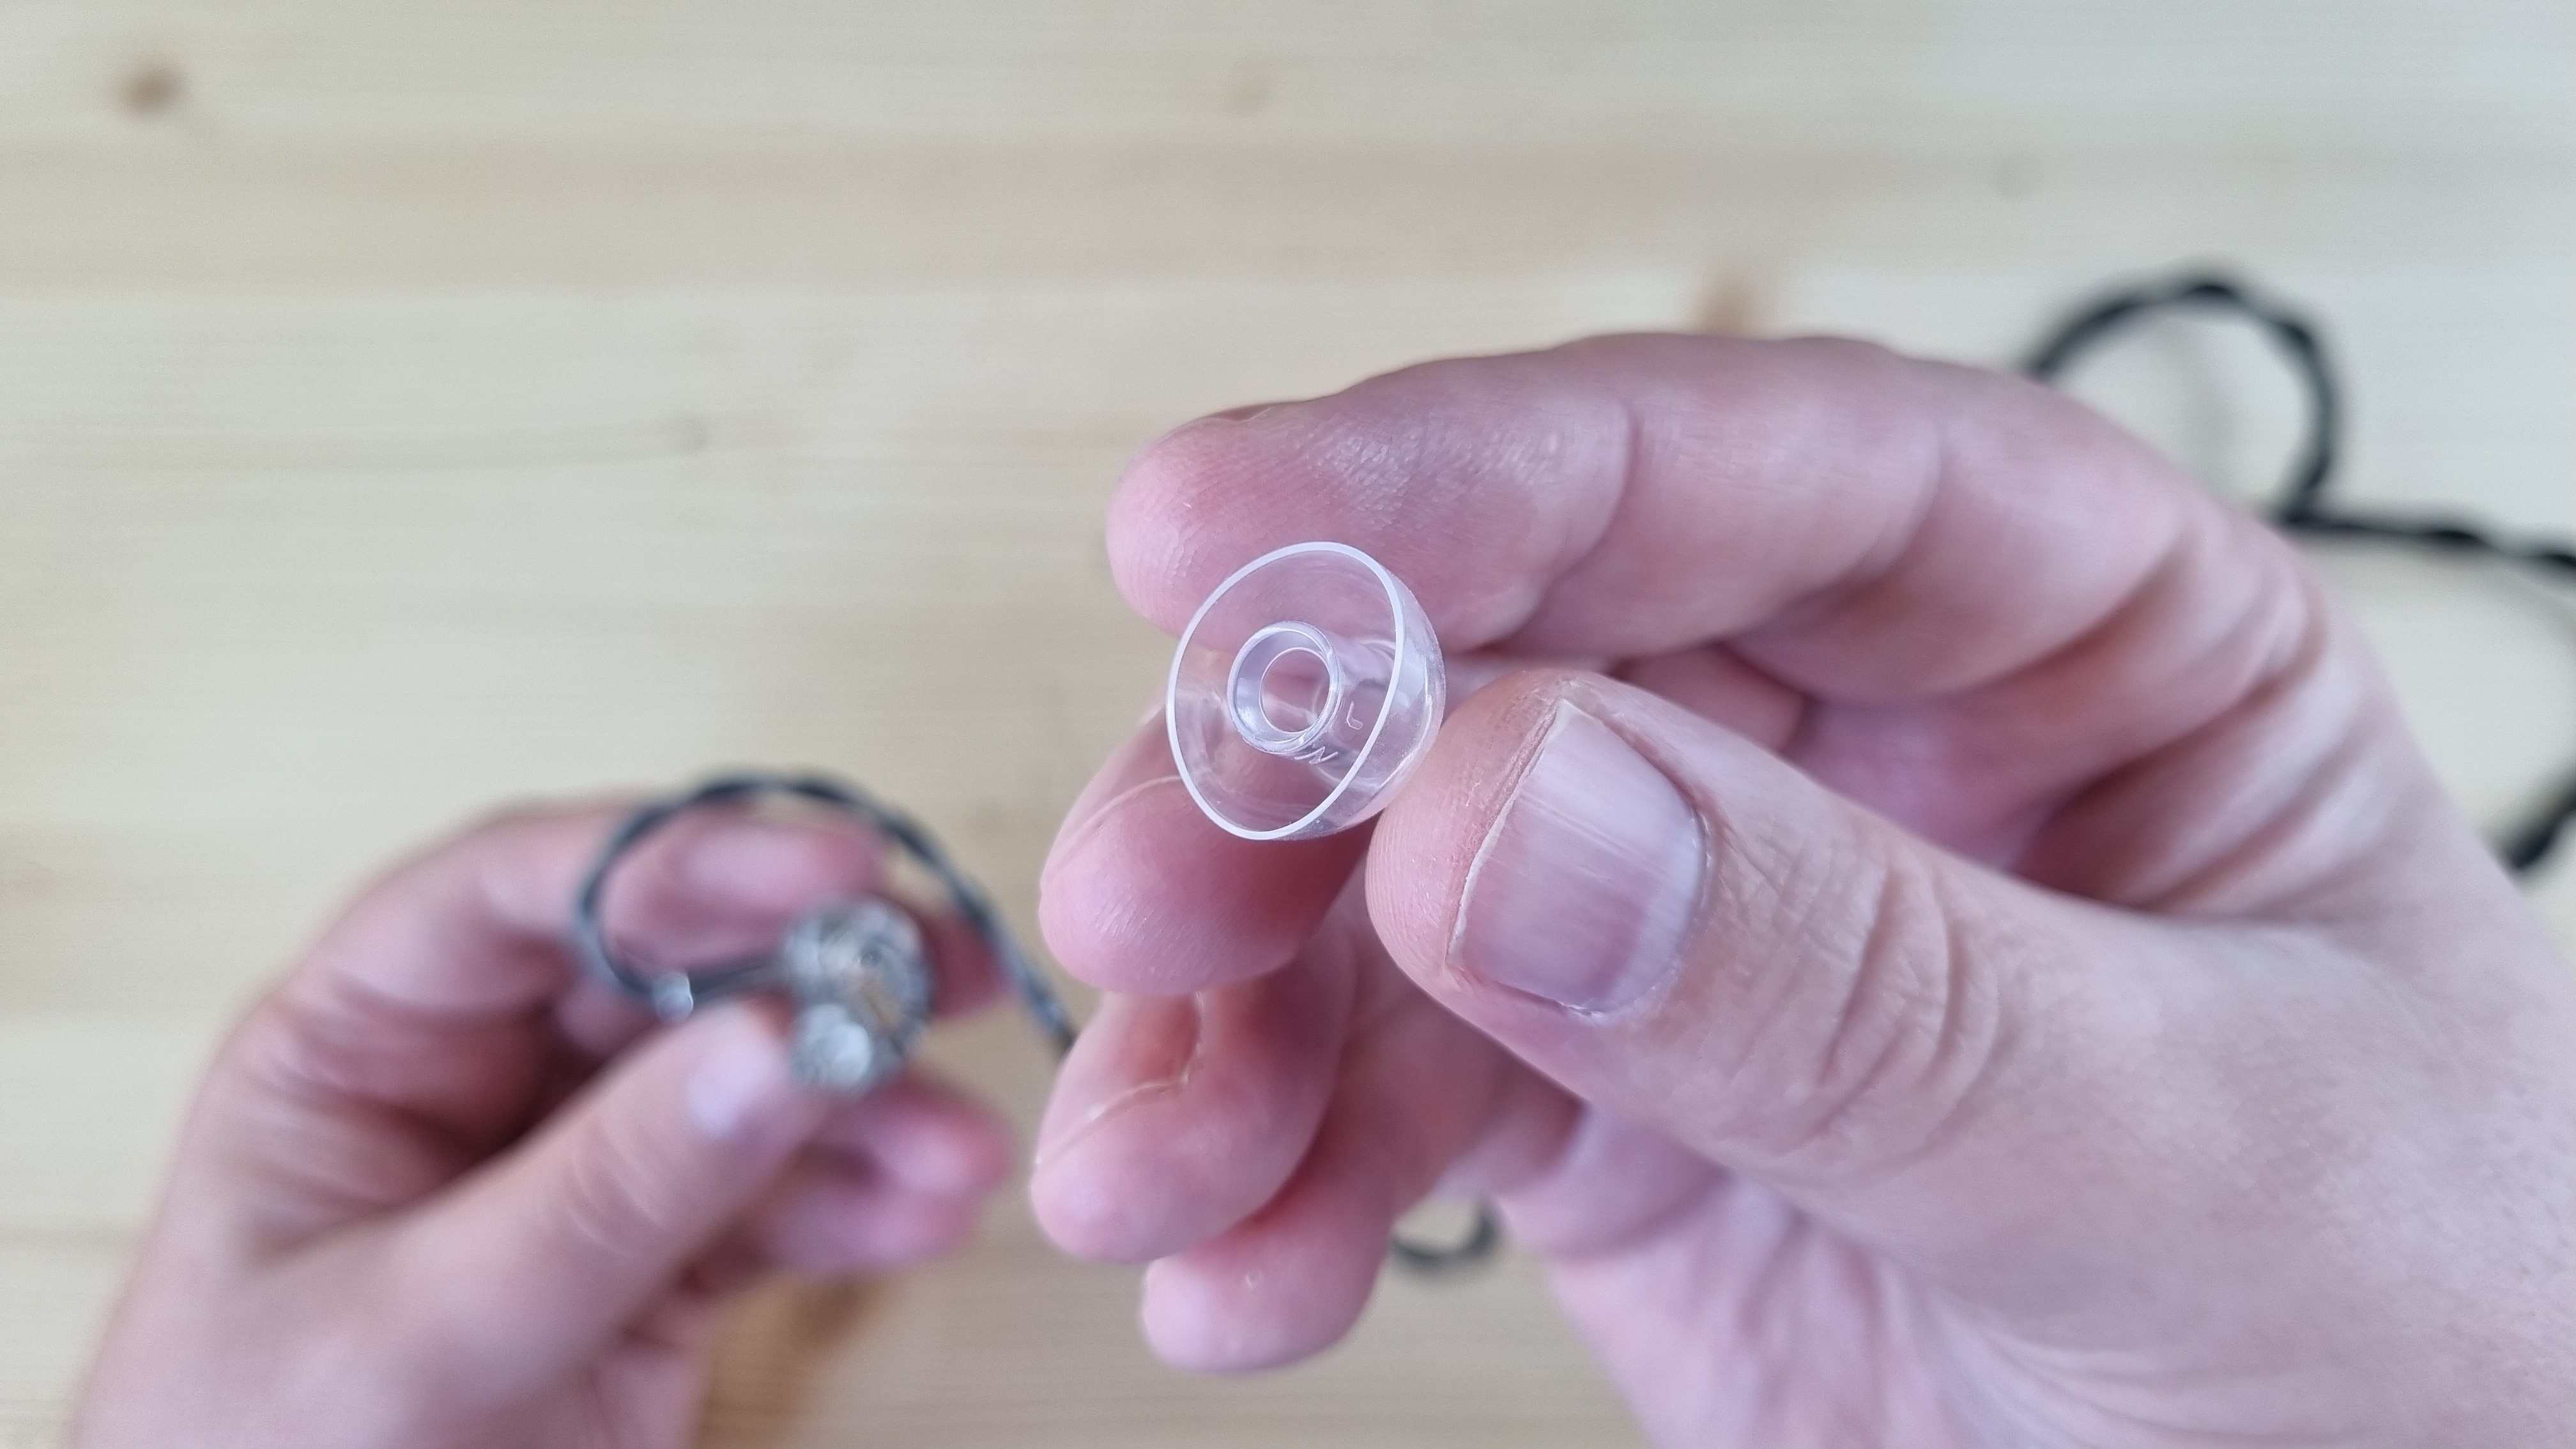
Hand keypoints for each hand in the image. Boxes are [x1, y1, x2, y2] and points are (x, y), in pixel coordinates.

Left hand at [75, 802, 1011, 1448]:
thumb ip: (600, 1194)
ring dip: (865, 1104)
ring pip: (748, 1085)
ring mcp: (580, 1175)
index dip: (679, 858)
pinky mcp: (660, 1271)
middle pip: (670, 971)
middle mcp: (478, 1084)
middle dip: (813, 969)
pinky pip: (781, 1206)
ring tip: (954, 1145)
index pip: (522, 897)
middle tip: (937, 969)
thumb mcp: (412, 1332)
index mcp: (359, 1047)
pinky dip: (865, 1204)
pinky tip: (929, 1210)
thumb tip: (777, 1044)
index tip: (827, 863)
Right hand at [1027, 335, 2575, 1445]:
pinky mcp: (1619, 1121)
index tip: (1231, 532)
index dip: (1475, 474)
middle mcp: (1869, 752)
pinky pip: (1402, 1097)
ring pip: (1402, 887)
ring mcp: (1719, 937)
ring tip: (1153, 1166)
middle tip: (1149, 889)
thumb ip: (1864, 990)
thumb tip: (1501, 809)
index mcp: (2085, 640)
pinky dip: (1287, 1181)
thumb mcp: (2192, 1151)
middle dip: (1297, 776)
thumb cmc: (2444, 1342)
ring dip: (1243, 1022)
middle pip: (1514, 661)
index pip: (1759, 473)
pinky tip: (1235, 1270)